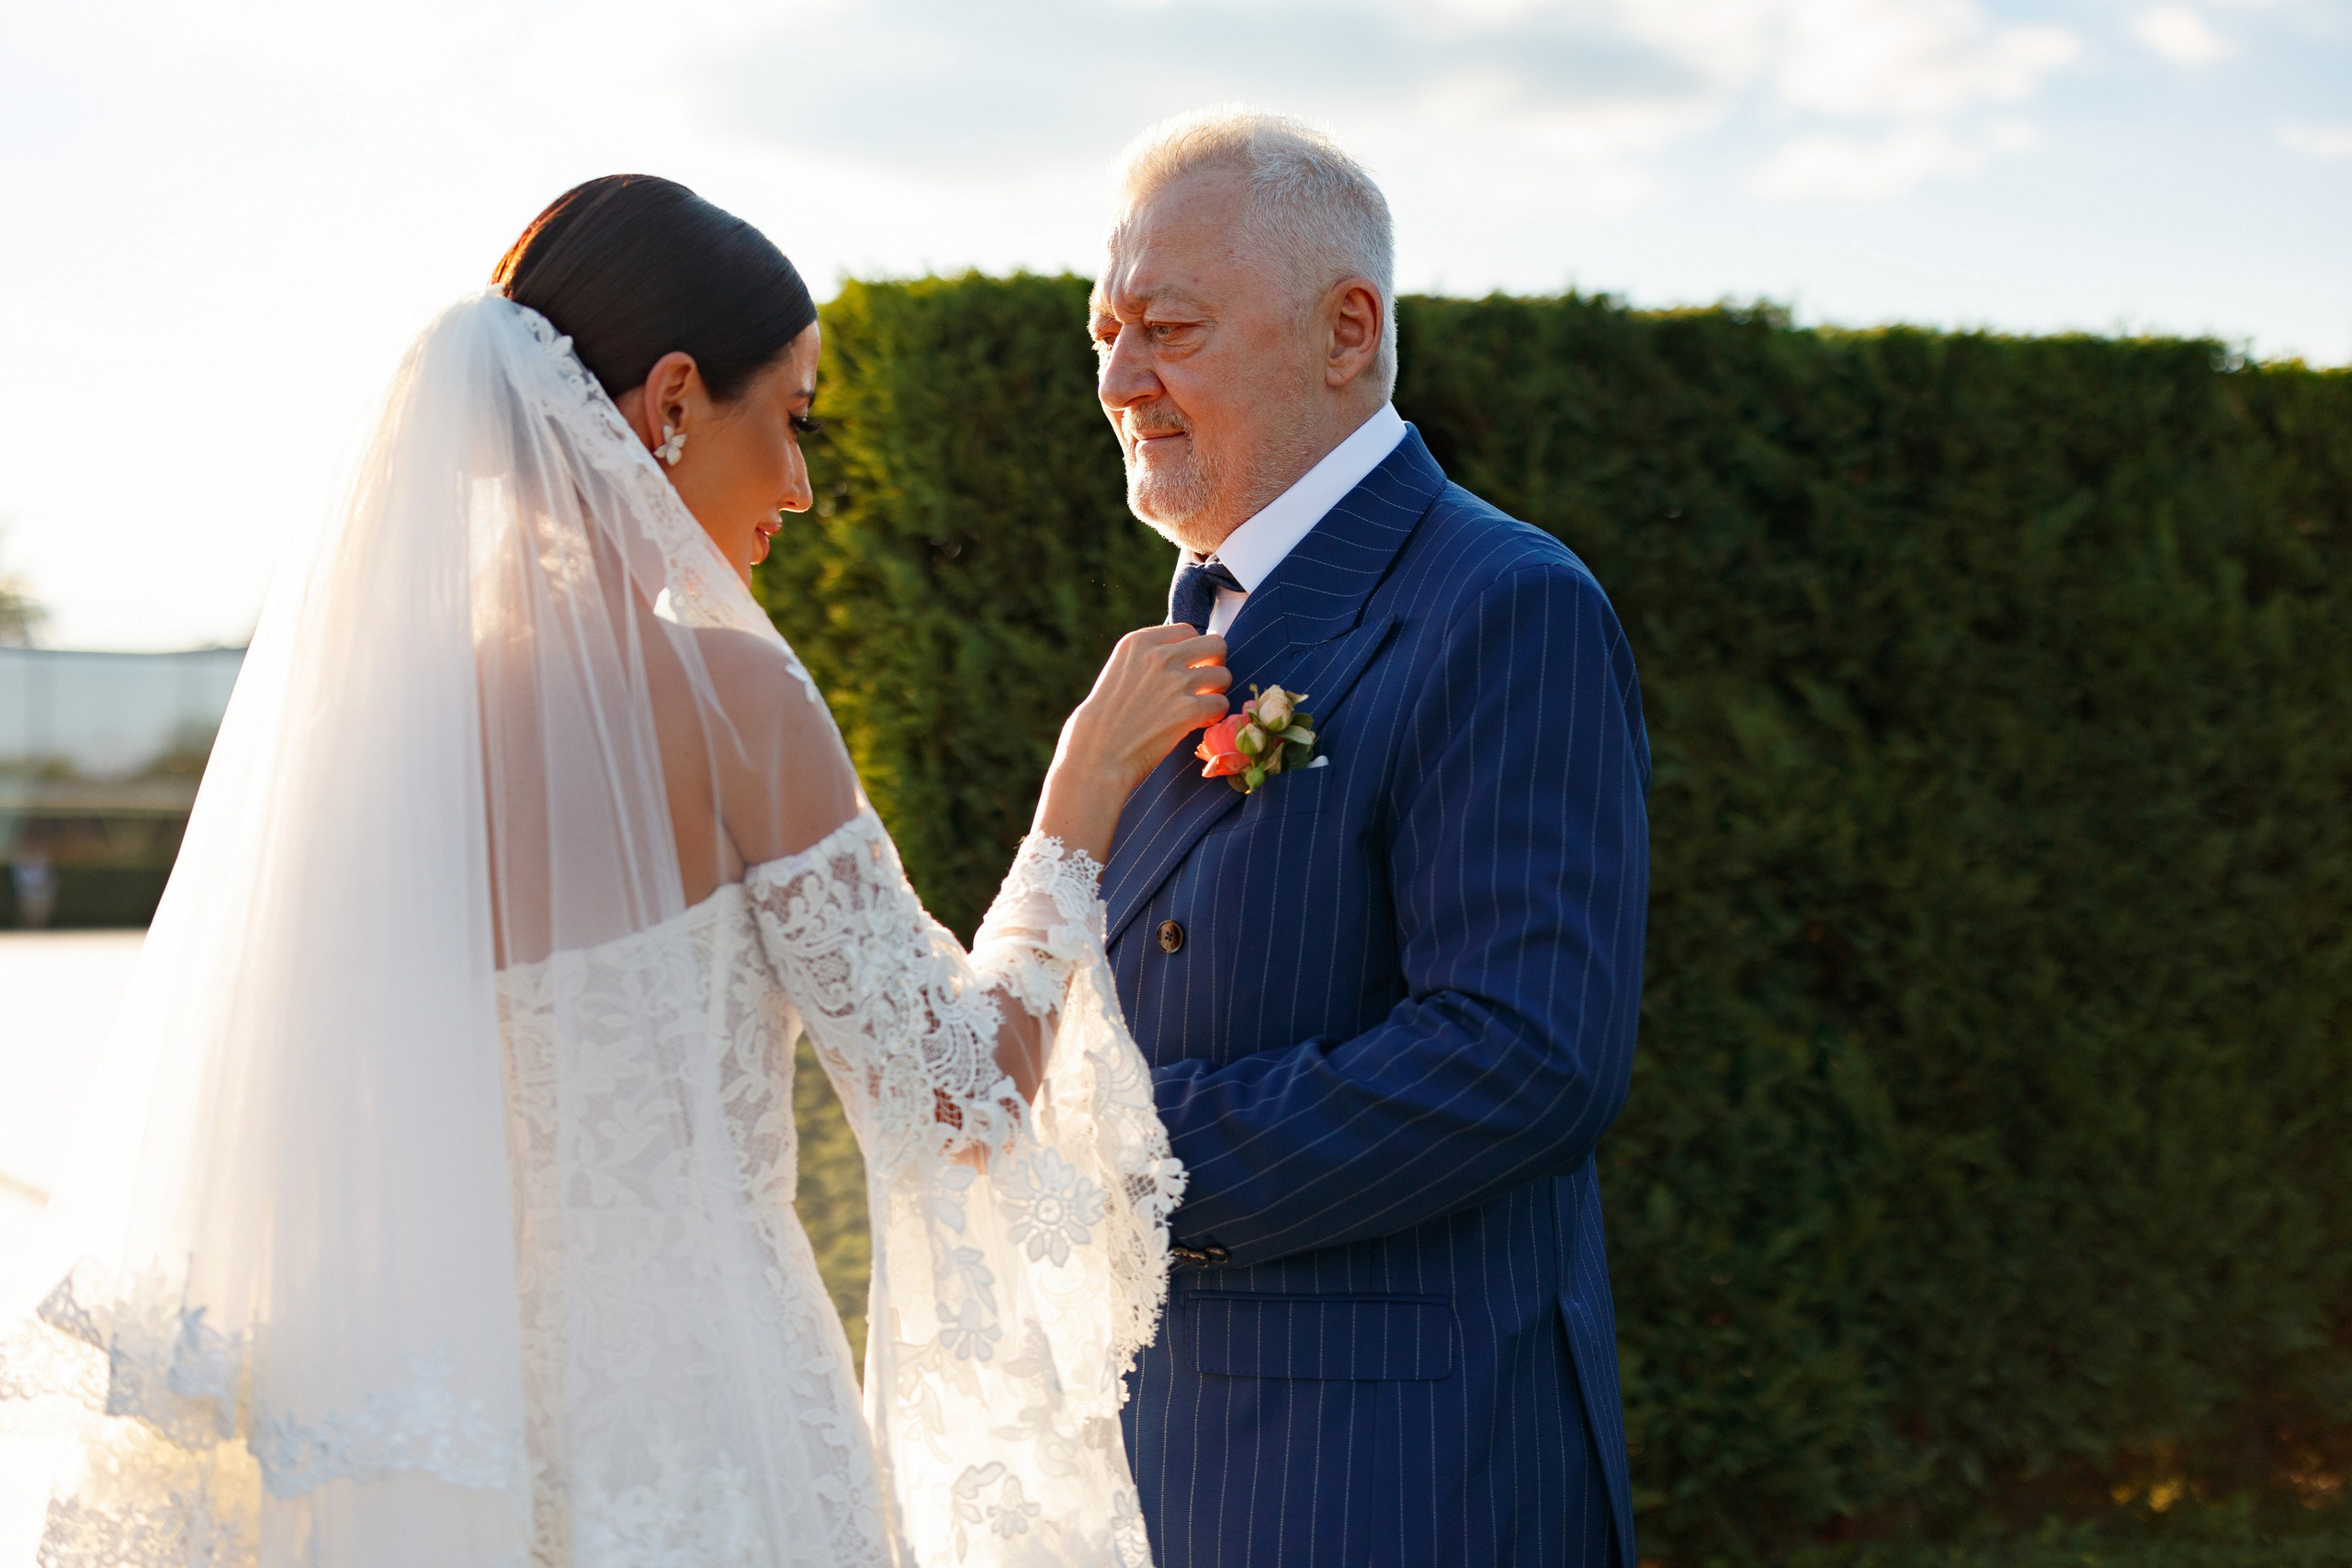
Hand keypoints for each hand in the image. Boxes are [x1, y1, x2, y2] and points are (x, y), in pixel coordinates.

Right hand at [1033, 625, 1230, 861]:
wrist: (1096, 755)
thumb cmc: (1103, 719)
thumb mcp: (1119, 671)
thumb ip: (1148, 658)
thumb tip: (1184, 653)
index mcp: (1138, 642)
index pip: (1187, 630)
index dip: (1192, 650)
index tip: (1186, 668)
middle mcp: (1159, 655)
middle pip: (1214, 644)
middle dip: (1214, 664)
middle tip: (1204, 684)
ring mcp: (1176, 681)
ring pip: (1223, 675)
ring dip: (1216, 692)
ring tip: (1200, 706)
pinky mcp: (1189, 710)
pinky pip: (1221, 704)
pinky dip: (1213, 716)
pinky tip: (1198, 724)